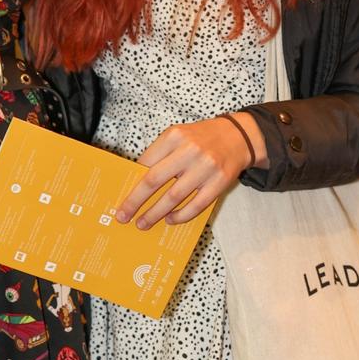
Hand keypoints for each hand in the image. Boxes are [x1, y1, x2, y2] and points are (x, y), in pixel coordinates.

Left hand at [115, 116, 259, 229]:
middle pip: (154, 180)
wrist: (237, 136)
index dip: (132, 182)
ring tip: (144, 223)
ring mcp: (205, 167)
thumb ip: (160, 154)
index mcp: (174, 136)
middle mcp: (189, 150)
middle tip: (124, 216)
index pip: (145, 162)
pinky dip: (181, 216)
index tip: (121, 197)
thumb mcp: (178, 136)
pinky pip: (196, 205)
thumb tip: (137, 182)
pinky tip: (170, 219)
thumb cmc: (201, 139)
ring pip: (174, 196)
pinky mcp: (219, 182)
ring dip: (155, 213)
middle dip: (135, 201)